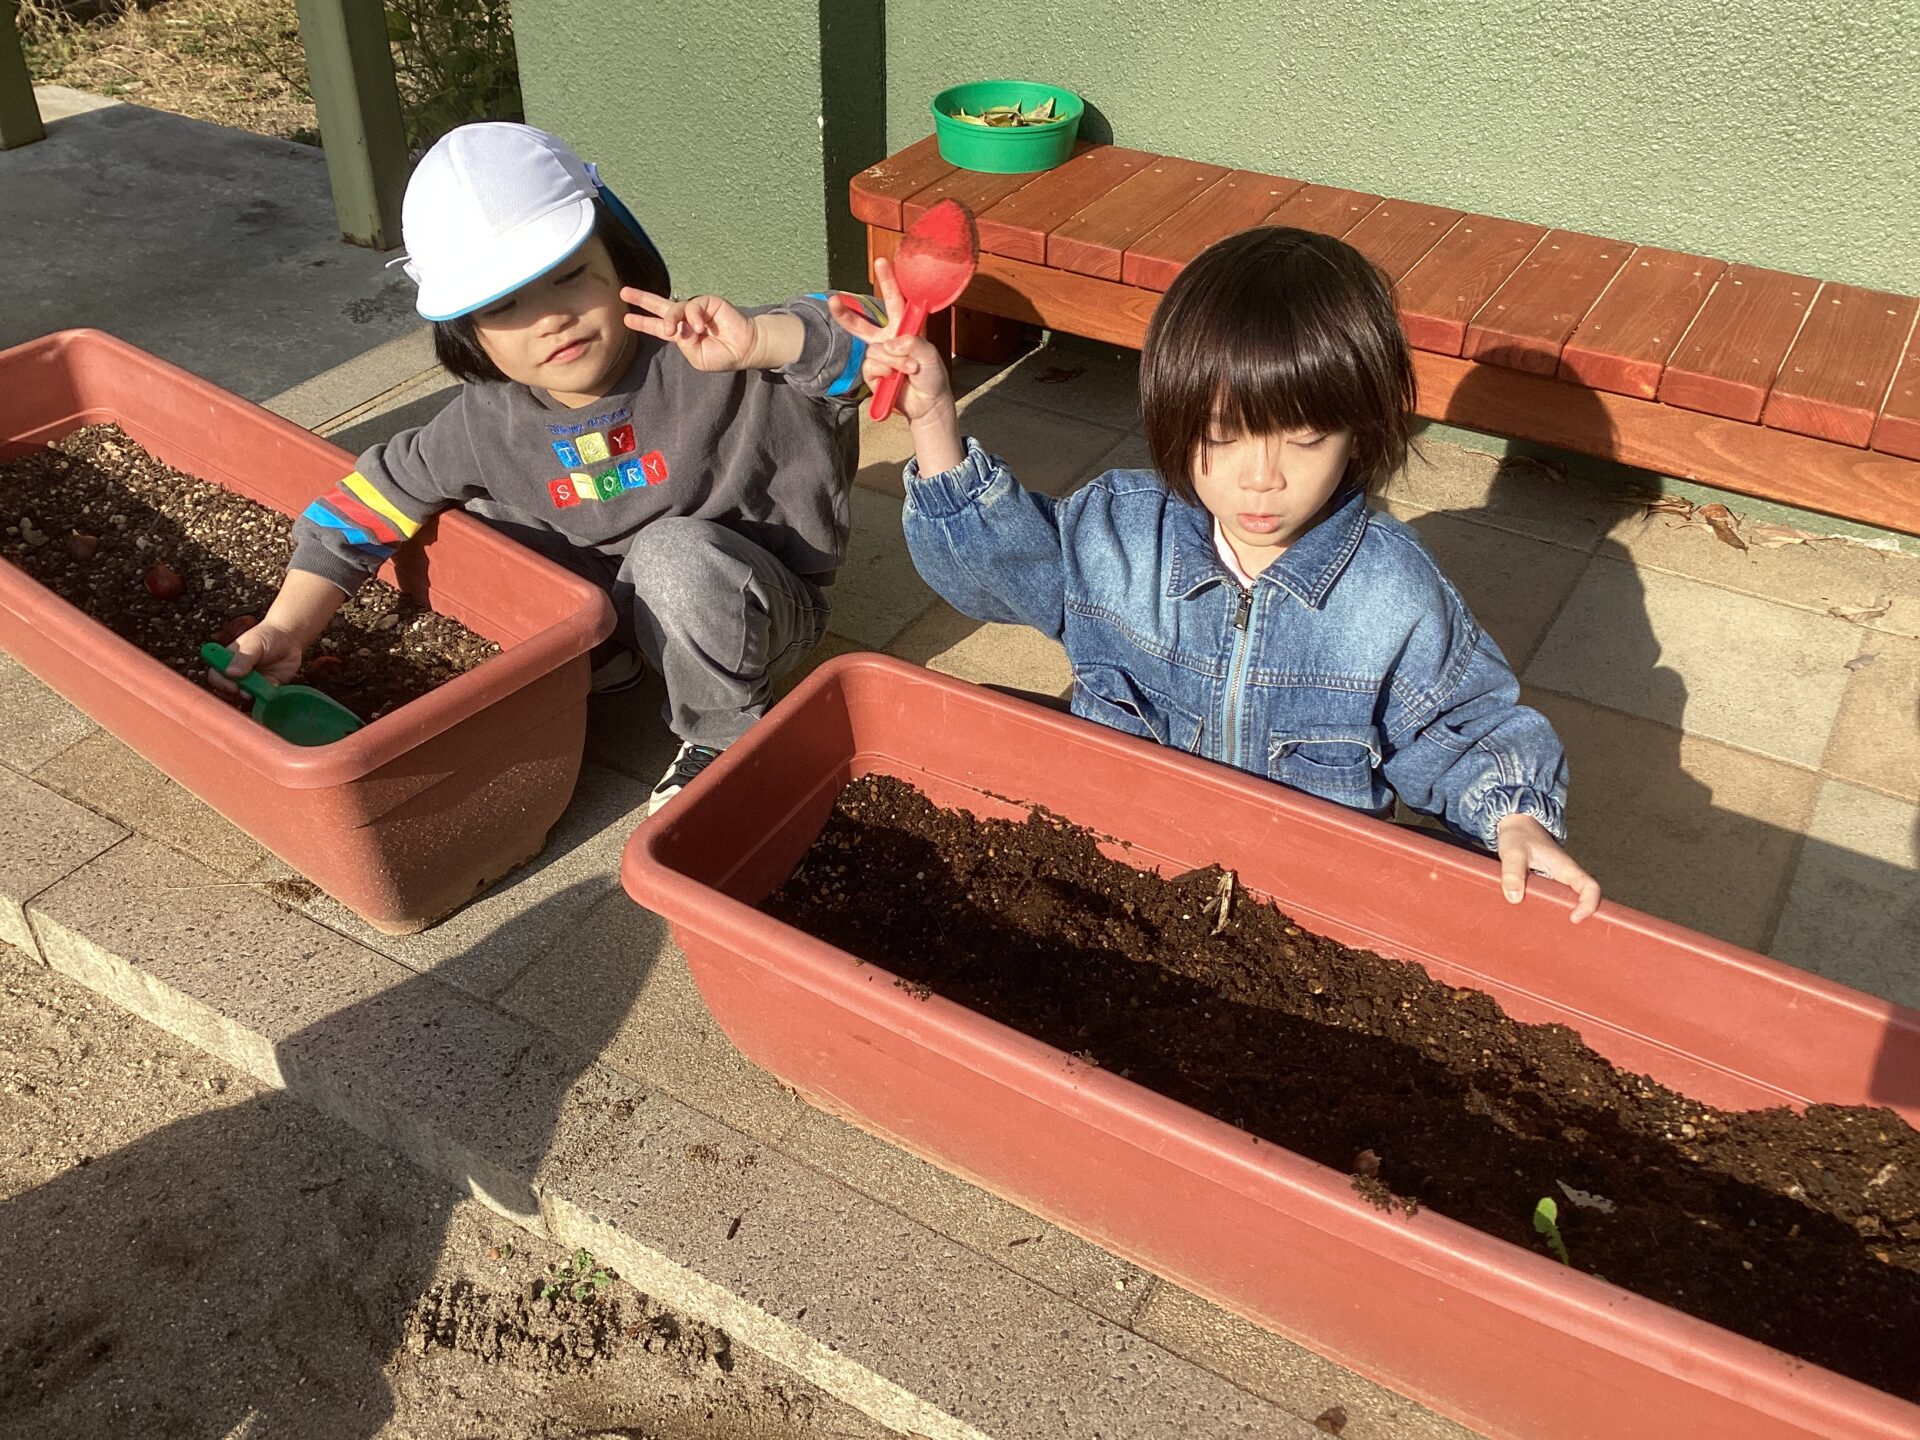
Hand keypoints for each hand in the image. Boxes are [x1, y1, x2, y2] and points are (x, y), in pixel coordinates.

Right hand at [208, 618, 305, 691]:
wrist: (290, 639)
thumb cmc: (267, 636)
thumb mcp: (253, 643)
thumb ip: (242, 658)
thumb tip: (230, 673)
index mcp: (228, 660)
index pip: (216, 675)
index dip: (221, 683)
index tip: (232, 685)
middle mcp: (237, 673)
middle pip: (227, 690)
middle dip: (235, 693)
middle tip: (245, 691)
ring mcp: (252, 682)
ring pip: (244, 697)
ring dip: (251, 697)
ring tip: (258, 691)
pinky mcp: (266, 688)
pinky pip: (264, 698)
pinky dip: (267, 697)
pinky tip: (272, 689)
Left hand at [622, 289, 762, 370]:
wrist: (745, 349)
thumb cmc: (723, 356)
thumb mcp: (697, 358)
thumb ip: (684, 344)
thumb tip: (678, 326)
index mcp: (682, 334)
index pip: (658, 327)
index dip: (643, 323)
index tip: (626, 319)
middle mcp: (686, 319)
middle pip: (660, 306)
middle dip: (642, 299)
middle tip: (623, 292)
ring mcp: (696, 309)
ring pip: (674, 308)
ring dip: (671, 319)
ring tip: (674, 331)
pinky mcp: (708, 302)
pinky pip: (693, 306)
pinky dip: (694, 318)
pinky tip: (701, 328)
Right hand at [829, 256, 955, 424]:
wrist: (927, 404)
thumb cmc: (931, 375)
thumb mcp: (928, 355)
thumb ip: (911, 344)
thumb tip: (888, 344)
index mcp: (903, 327)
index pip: (895, 300)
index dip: (888, 281)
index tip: (881, 262)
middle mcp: (888, 338)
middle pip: (862, 323)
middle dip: (846, 313)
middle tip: (833, 301)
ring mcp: (878, 357)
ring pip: (876, 352)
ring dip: (894, 362)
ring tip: (909, 371)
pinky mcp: (872, 374)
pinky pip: (872, 367)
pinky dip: (885, 373)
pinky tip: (894, 380)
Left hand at [1496, 814, 1600, 923]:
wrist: (1515, 825)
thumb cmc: (1518, 836)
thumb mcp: (1512, 852)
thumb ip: (1512, 872)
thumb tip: (1514, 897)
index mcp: (1565, 868)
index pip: (1590, 888)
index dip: (1589, 905)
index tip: (1575, 918)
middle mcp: (1564, 877)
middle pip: (1580, 901)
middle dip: (1576, 918)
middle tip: (1559, 934)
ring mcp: (1555, 882)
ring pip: (1564, 902)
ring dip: (1557, 916)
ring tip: (1543, 933)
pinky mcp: (1544, 885)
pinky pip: (1550, 900)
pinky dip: (1544, 911)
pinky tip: (1530, 921)